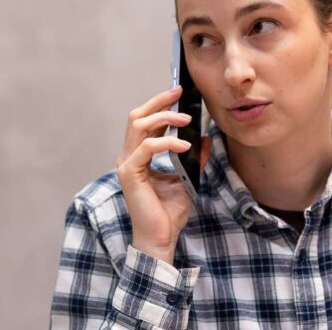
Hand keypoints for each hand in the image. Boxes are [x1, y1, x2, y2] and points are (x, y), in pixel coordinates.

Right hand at [116, 86, 211, 263]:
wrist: (161, 238)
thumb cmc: (168, 213)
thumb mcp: (188, 178)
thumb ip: (193, 158)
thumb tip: (204, 138)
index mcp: (138, 156)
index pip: (145, 122)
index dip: (160, 105)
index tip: (179, 94)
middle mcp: (128, 156)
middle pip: (137, 116)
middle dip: (159, 102)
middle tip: (179, 93)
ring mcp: (126, 164)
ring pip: (139, 126)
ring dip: (164, 118)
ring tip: (186, 120)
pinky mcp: (129, 174)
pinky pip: (146, 147)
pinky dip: (167, 142)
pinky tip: (185, 145)